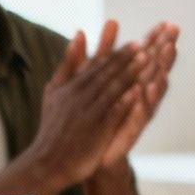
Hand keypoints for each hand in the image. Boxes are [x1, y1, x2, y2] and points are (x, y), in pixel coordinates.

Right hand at [26, 21, 144, 188]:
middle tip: (146, 45)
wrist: (47, 162)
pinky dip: (124, 101)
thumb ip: (69, 62)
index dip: (118, 54)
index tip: (136, 43)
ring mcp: (87, 114)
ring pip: (111, 90)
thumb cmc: (53, 125)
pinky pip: (111, 113)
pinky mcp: (94, 132)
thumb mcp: (55, 89)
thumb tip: (81, 32)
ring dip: (129, 74)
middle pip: (107, 74)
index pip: (98, 67)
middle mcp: (79, 97)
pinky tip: (138, 91)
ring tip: (147, 61)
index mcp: (72, 87)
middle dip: (127, 59)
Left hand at [95, 23, 178, 172]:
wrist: (85, 149)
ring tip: (167, 58)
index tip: (168, 23)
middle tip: (175, 36)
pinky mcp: (130, 129)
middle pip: (156, 70)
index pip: (148, 56)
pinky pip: (140, 113)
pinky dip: (145, 101)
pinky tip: (148, 88)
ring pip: (152, 90)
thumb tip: (111, 20)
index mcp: (131, 79)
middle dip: (165, 53)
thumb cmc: (95, 110)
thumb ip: (103, 49)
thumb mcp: (94, 75)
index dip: (157, 40)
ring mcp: (136, 112)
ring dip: (160, 73)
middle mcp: (139, 94)